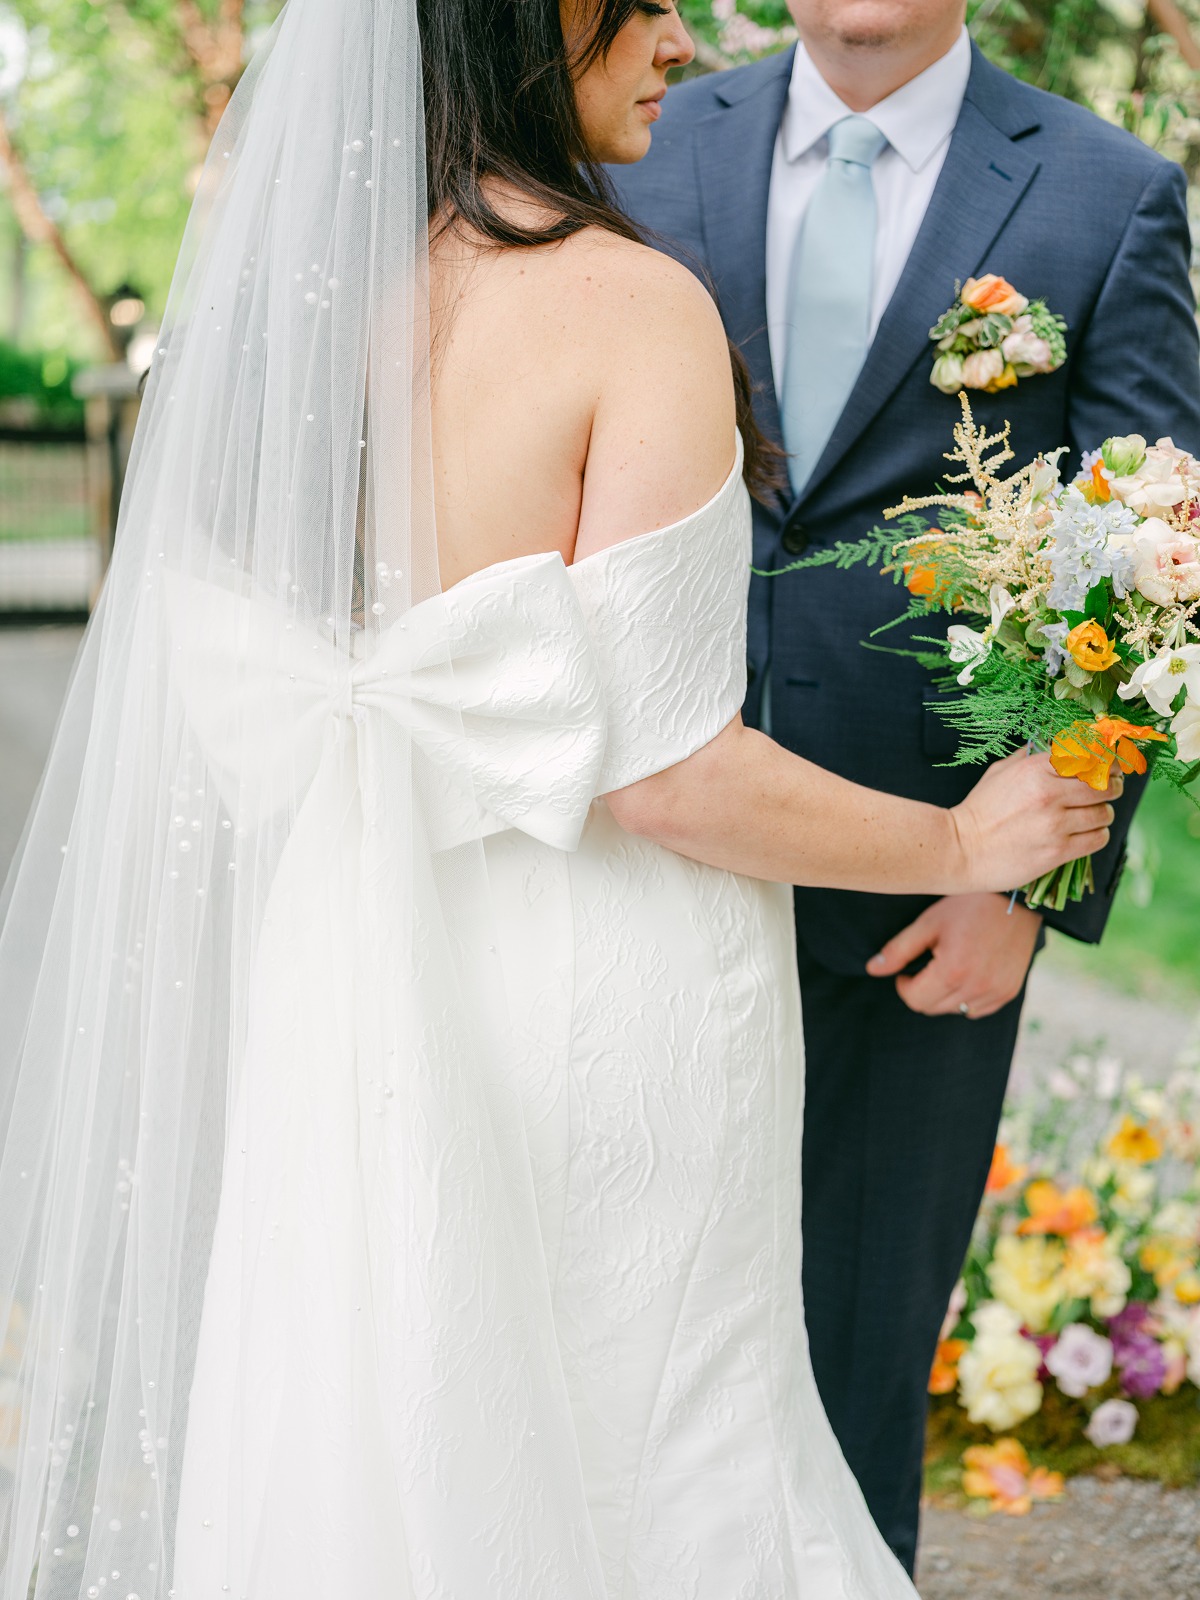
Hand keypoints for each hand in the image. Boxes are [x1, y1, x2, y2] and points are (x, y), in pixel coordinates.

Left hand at [866, 893, 1041, 1018]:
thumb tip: (872, 970)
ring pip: (955, 1010)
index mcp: (953, 971)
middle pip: (933, 1008)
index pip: (915, 1000)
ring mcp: (997, 992)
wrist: (1016, 897)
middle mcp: (977, 987)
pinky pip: (977, 1009)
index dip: (904, 985)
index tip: (907, 968)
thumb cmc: (967, 905)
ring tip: (950, 964)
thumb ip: (899, 950)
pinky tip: (968, 972)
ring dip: (945, 995)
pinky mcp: (1010, 992)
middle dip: (923, 990)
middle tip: (929, 963)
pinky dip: (967, 998)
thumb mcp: (928, 923)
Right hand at [950, 749, 1121, 893]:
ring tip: (1093, 815)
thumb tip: (1058, 746)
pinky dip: (1097, 834)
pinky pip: (1097, 839)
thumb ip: (1030, 757)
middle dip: (1112, 786)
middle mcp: (1048, 794)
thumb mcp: (1001, 772)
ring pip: (1104, 813)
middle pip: (1103, 785)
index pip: (1089, 757)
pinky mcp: (1057, 851)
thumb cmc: (980, 810)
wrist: (960, 849)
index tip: (1111, 766)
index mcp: (1034, 769)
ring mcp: (1054, 824)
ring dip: (1103, 813)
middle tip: (1110, 789)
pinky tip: (1086, 833)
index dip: (1107, 761)